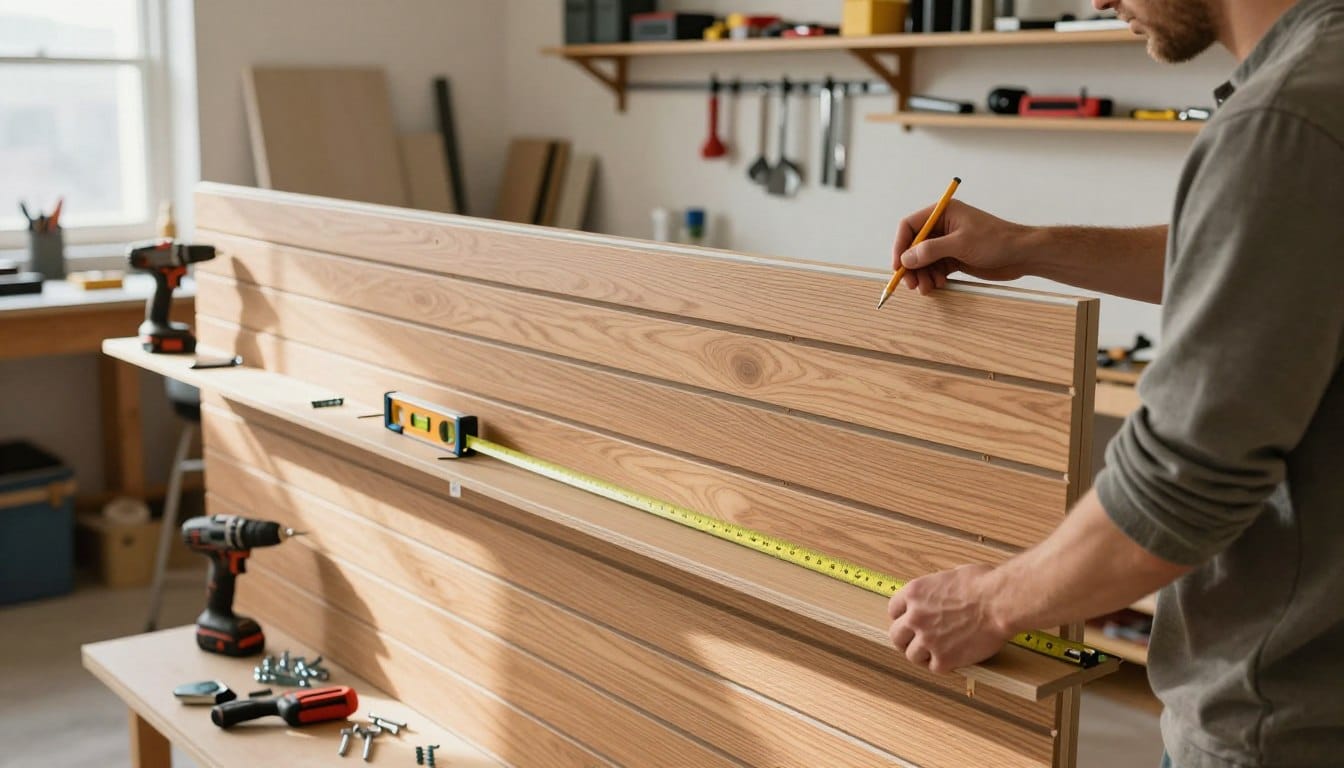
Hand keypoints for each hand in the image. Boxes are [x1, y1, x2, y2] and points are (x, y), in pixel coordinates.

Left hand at [887, 564, 1011, 673]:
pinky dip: (941, 665)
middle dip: (905, 638)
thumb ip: (937, 588)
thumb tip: (941, 592)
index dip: (902, 617)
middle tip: (916, 641)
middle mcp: (915, 617)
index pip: (893, 609)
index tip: (909, 622)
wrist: (1000, 603)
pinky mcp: (943, 659)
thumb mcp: (952, 575)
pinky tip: (950, 659)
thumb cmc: (984, 584)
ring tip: (934, 652)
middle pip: (896, 635)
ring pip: (911, 655)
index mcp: (915, 593)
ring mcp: (927, 640)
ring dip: (921, 654)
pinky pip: (933, 667)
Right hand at [891, 201, 1033, 294]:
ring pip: (923, 260)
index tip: (899, 265)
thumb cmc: (997, 241)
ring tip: (927, 288)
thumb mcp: (960, 244)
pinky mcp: (955, 258)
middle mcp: (942, 226)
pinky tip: (939, 285)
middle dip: (911, 265)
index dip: (900, 245)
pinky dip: (933, 278)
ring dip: (922, 275)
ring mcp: (948, 243)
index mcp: (943, 213)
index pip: (910, 226)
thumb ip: (931, 250)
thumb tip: (907, 258)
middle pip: (914, 246)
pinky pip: (935, 268)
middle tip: (912, 283)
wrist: (1022, 254)